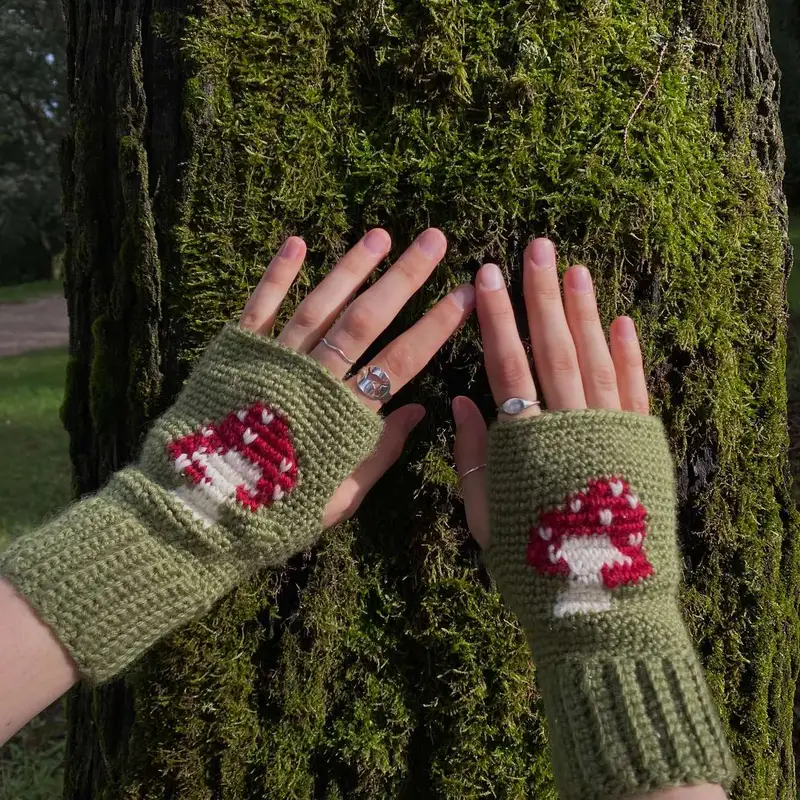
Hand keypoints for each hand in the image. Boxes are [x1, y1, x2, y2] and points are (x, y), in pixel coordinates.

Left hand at [239, 227, 473, 527]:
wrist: (198, 513)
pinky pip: (259, 308)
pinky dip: (278, 275)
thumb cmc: (276, 511)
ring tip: (381, 234)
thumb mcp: (340, 495)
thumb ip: (381, 451)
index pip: (401, 361)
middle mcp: (313, 378)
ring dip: (352, 267)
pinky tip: (298, 243)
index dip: (435, 326)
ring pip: (320, 306)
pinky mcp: (235, 355)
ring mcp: (273, 361)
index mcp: (344, 415)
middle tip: (434, 240)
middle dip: (404, 278)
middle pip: (367, 320)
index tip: (465, 294)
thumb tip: (420, 411)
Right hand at [452, 237, 649, 548]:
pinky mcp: (642, 445)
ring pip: (594, 359)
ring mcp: (609, 432)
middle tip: (538, 247)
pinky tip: (622, 320)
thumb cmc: (531, 564)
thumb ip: (472, 456)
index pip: (506, 365)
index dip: (496, 319)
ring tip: (575, 269)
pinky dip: (629, 354)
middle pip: (553, 348)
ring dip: (584, 311)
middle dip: (542, 296)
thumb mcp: (484, 516)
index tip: (488, 275)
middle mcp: (567, 426)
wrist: (599, 606)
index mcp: (523, 442)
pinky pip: (634, 390)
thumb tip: (460, 401)